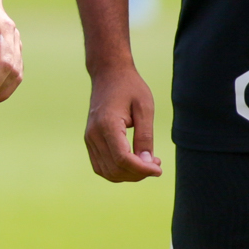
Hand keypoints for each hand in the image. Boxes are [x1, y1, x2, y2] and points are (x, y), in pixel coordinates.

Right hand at [84, 65, 162, 181]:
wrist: (109, 73)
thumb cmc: (129, 87)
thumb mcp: (144, 108)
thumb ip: (145, 136)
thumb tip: (147, 163)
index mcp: (107, 124)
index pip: (122, 159)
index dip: (142, 169)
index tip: (159, 168)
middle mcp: (93, 134)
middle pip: (115, 169)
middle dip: (138, 174)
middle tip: (157, 164)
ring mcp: (89, 138)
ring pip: (107, 172)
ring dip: (128, 175)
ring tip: (146, 164)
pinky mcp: (90, 140)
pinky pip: (101, 166)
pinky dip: (117, 171)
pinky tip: (133, 163)